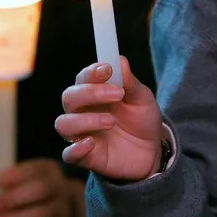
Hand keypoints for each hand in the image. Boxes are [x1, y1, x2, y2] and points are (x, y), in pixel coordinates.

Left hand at [0, 159, 83, 216]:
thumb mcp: (26, 179)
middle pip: (41, 190)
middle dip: (14, 198)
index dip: (19, 175)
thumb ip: (11, 182)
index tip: (1, 181)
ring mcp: (61, 209)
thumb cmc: (34, 191)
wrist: (64, 207)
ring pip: (41, 215)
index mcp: (48, 171)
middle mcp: (59, 187)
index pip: (36, 169)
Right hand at [56, 57, 163, 181]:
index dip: (91, 72)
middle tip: (117, 94)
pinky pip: (68, 154)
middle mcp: (83, 112)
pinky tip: (91, 142)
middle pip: (69, 97)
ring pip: (64, 124)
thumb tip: (120, 60)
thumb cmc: (142, 120)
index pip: (83, 78)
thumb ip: (130, 82)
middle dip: (90, 93)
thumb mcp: (143, 99)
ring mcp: (82, 134)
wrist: (152, 150)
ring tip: (111, 122)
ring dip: (86, 120)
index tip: (107, 69)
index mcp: (95, 93)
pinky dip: (76, 148)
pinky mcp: (85, 156)